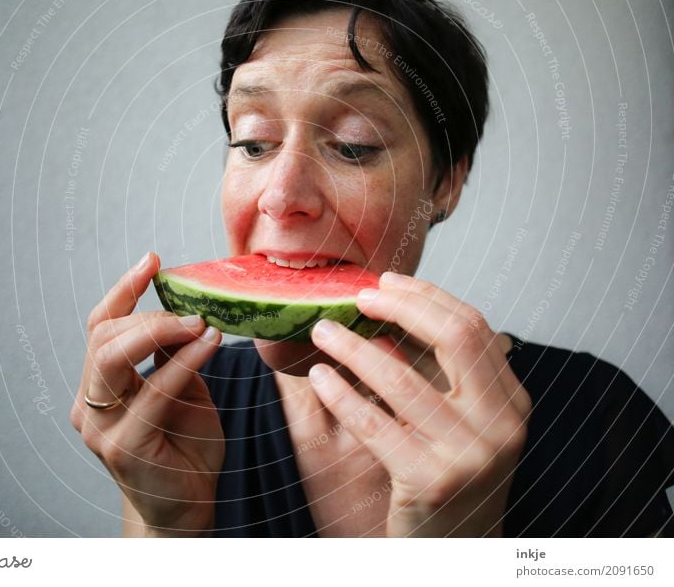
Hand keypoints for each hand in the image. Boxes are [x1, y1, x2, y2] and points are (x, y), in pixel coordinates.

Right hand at [70, 252, 224, 536]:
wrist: (186, 506)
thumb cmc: (185, 446)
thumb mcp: (180, 389)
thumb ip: (173, 355)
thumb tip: (185, 308)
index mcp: (98, 385)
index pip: (99, 326)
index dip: (124, 289)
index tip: (153, 260)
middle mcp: (89, 404)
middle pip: (102, 336)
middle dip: (148, 314)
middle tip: (192, 309)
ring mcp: (101, 427)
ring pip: (113, 357)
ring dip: (160, 331)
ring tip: (200, 322)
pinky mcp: (124, 446)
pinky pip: (153, 391)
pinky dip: (183, 361)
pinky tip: (208, 343)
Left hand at [308, 273, 530, 536]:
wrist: (454, 550)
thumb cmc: (448, 477)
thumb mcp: (461, 422)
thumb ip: (439, 371)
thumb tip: (394, 308)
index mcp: (512, 402)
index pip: (473, 327)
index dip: (427, 297)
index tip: (387, 282)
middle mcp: (501, 425)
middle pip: (454, 337)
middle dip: (401, 307)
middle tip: (358, 297)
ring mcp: (471, 455)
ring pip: (403, 378)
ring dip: (354, 347)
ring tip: (323, 331)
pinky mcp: (432, 482)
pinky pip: (375, 423)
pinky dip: (342, 394)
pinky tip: (319, 376)